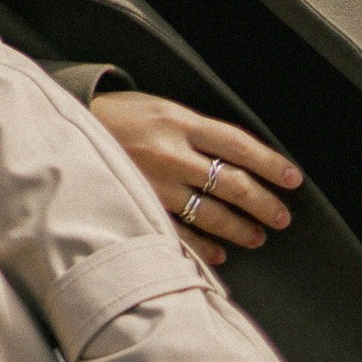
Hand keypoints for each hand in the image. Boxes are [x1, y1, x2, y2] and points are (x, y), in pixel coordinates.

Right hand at [90, 91, 299, 267]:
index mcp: (179, 121)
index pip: (238, 144)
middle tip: (281, 217)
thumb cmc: (121, 117)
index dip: (269, 163)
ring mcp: (154, 181)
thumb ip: (194, 131)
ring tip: (256, 237)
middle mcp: (171, 152)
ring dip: (238, 227)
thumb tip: (238, 158)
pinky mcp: (138, 202)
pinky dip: (202, 246)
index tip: (293, 179)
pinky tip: (219, 254)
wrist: (68, 125)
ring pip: (209, 211)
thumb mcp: (160, 108)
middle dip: (261, 202)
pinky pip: (178, 232)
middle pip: (230, 182)